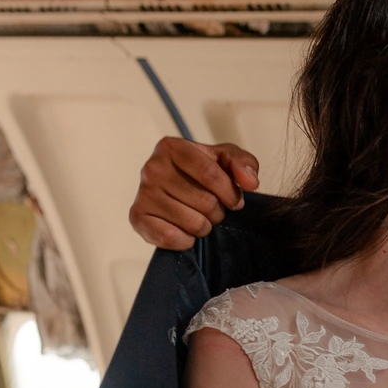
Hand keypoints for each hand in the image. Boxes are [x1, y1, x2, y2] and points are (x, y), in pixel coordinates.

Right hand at [129, 138, 261, 249]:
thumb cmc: (202, 172)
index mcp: (171, 147)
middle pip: (204, 201)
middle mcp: (152, 167)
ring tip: (200, 217)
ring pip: (192, 222)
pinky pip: (171, 238)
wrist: (174, 190)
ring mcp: (142, 193)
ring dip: (204, 226)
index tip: (236, 201)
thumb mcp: (226, 159)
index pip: (210, 173)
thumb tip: (250, 182)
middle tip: (214, 209)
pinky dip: (186, 240)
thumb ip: (244, 164)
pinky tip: (185, 230)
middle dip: (218, 211)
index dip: (229, 193)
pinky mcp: (137, 218)